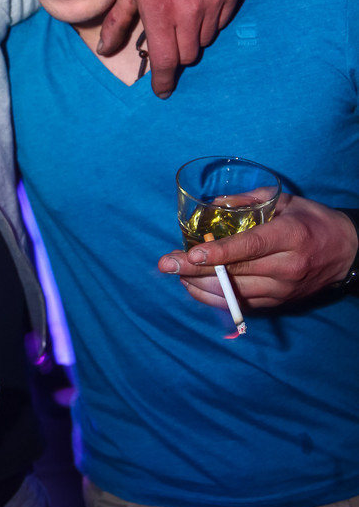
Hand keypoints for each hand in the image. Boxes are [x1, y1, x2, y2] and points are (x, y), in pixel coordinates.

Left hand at [98, 0, 238, 97]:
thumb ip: (116, 23)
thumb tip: (104, 51)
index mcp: (160, 11)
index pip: (165, 61)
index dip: (164, 81)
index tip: (162, 91)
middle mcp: (189, 9)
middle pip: (187, 55)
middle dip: (176, 53)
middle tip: (167, 36)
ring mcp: (213, 0)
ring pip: (205, 40)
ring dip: (192, 35)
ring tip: (180, 12)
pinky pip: (221, 21)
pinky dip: (209, 19)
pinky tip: (196, 0)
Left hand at [158, 194, 358, 307]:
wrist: (347, 254)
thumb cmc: (313, 221)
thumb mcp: (286, 201)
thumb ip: (249, 201)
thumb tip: (213, 205)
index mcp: (290, 236)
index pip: (250, 247)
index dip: (218, 253)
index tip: (191, 254)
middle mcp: (287, 267)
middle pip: (235, 272)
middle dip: (195, 269)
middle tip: (165, 264)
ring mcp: (282, 290)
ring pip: (233, 293)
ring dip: (199, 285)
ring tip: (175, 274)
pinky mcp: (278, 304)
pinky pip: (240, 305)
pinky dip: (214, 298)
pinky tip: (194, 287)